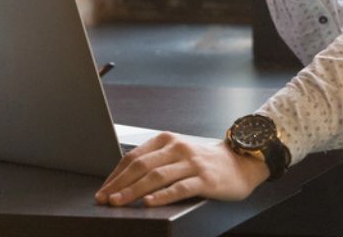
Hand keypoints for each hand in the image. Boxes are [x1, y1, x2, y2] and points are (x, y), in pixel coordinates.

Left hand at [94, 132, 269, 207]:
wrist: (240, 163)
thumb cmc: (202, 163)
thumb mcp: (176, 155)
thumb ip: (154, 162)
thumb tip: (121, 182)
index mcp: (166, 140)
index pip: (134, 157)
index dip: (115, 175)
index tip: (103, 190)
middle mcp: (177, 148)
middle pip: (141, 166)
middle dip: (119, 184)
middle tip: (104, 199)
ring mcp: (191, 163)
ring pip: (156, 177)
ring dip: (133, 191)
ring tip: (119, 202)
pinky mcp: (205, 179)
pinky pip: (179, 188)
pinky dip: (162, 196)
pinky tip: (149, 202)